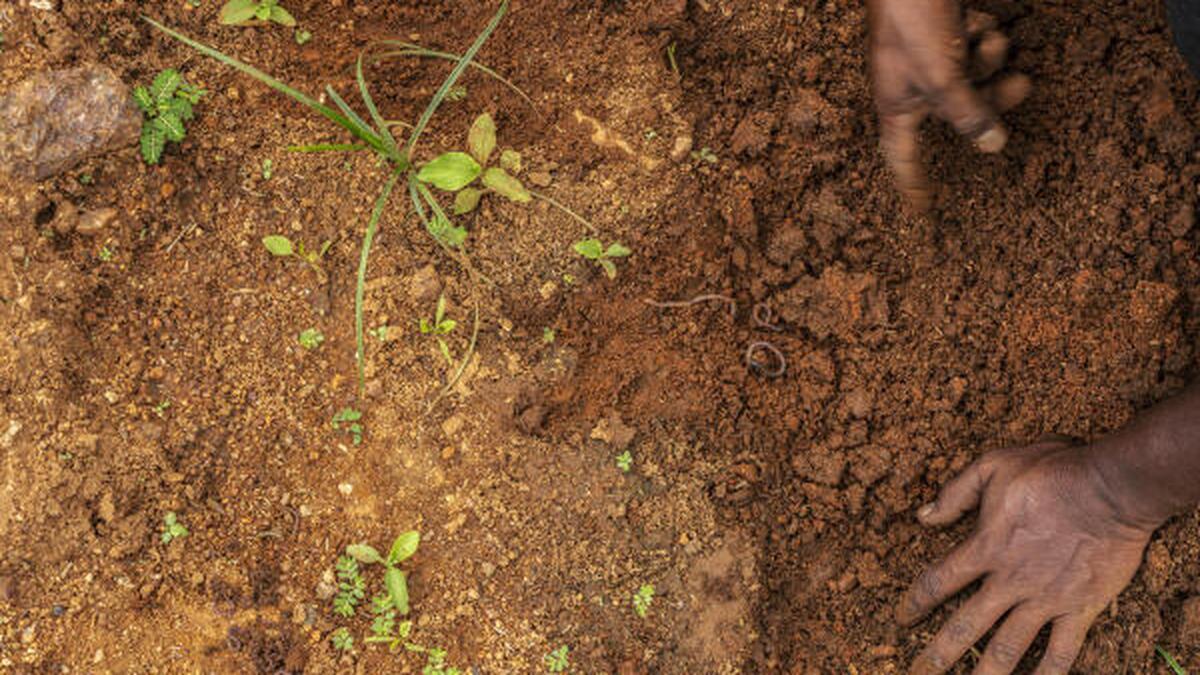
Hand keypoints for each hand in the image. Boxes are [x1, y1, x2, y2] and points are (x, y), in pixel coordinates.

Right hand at [869, 0, 1031, 209]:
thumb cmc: (910, 19)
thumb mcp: (942, 75)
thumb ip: (968, 113)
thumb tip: (993, 146)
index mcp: (897, 104)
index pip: (903, 156)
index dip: (913, 182)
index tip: (925, 207)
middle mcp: (912, 85)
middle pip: (957, 111)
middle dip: (990, 97)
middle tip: (1022, 86)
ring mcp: (927, 58)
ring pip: (970, 75)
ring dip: (987, 57)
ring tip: (990, 37)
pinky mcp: (940, 32)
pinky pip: (970, 46)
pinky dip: (980, 34)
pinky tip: (975, 18)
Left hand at [899, 441, 1154, 673]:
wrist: (1111, 489)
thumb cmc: (1052, 471)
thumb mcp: (993, 466)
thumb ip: (955, 493)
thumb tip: (923, 515)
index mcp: (985, 547)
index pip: (938, 582)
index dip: (915, 602)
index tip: (901, 618)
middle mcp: (1009, 581)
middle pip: (965, 626)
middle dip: (939, 654)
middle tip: (919, 672)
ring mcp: (1045, 599)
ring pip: (1007, 648)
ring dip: (984, 674)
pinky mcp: (1080, 608)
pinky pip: (1062, 651)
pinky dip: (1048, 674)